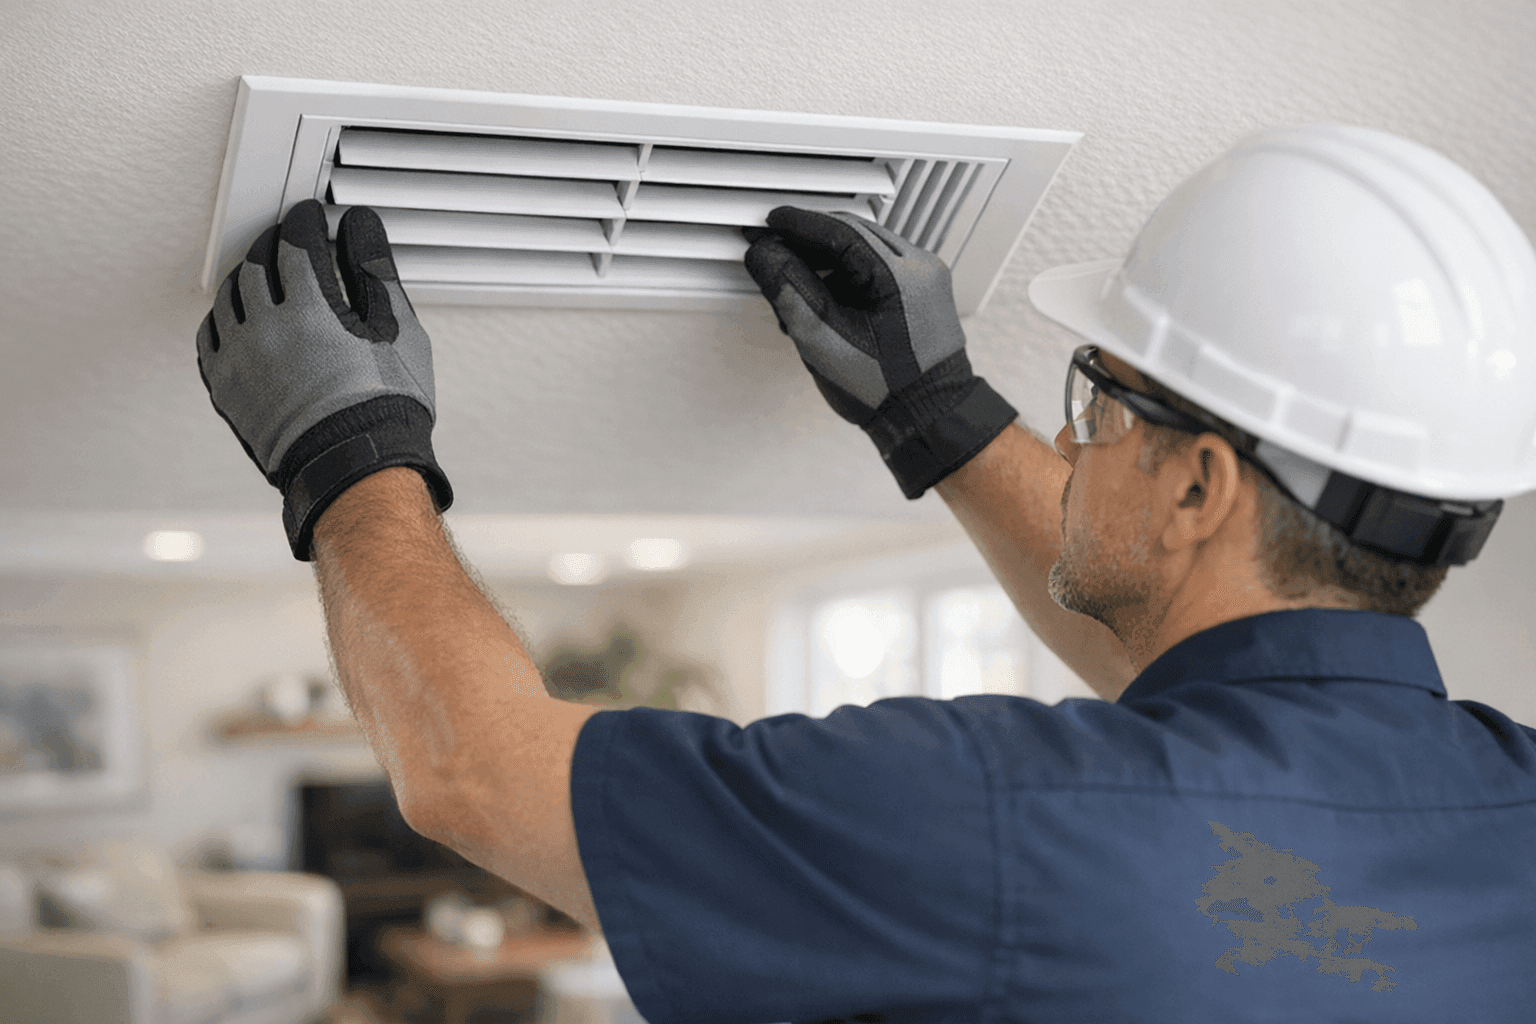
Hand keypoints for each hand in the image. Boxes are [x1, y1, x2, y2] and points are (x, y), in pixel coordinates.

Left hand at [196, 199, 451, 559]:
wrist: (355, 469)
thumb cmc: (384, 408)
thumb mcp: (399, 333)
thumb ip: (375, 272)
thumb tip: (360, 229)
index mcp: (311, 311)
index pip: (296, 242)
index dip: (305, 222)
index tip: (312, 216)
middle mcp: (266, 331)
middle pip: (257, 263)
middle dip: (275, 244)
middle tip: (292, 241)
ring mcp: (239, 361)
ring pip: (228, 296)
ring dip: (248, 278)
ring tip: (268, 277)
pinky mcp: (226, 389)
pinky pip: (209, 338)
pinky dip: (225, 318)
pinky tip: (243, 318)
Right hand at [744, 207, 1016, 498]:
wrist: (927, 420)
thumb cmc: (884, 390)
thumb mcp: (824, 341)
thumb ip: (790, 291)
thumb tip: (764, 255)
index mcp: (902, 276)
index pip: (840, 231)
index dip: (799, 224)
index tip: (770, 222)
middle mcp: (921, 269)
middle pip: (853, 236)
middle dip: (809, 243)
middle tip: (772, 248)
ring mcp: (925, 280)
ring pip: (863, 252)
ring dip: (826, 263)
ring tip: (792, 287)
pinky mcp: (921, 295)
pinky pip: (877, 271)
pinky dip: (846, 278)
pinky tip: (823, 300)